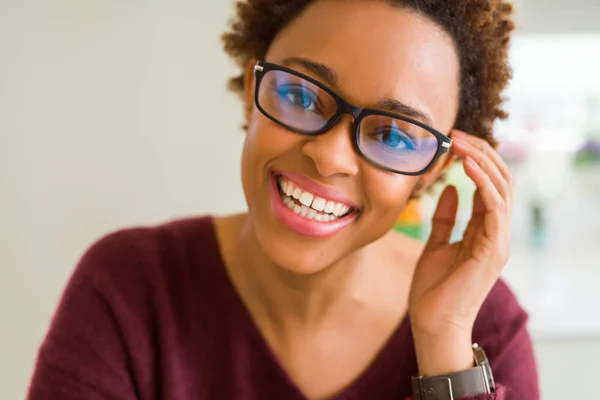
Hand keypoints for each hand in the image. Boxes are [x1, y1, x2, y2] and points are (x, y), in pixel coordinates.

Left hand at [408, 129, 512, 374]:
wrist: (433, 324)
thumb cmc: (433, 290)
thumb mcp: (436, 245)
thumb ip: (446, 219)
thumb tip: (450, 190)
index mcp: (484, 231)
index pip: (488, 185)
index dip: (474, 160)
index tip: (452, 141)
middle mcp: (496, 233)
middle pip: (499, 181)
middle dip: (480, 153)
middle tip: (455, 133)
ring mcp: (498, 241)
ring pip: (502, 188)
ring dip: (481, 160)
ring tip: (459, 142)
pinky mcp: (493, 249)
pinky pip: (495, 207)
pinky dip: (483, 183)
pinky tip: (466, 165)